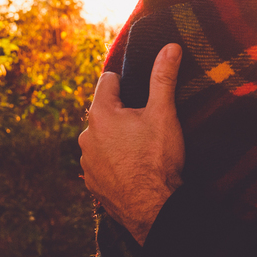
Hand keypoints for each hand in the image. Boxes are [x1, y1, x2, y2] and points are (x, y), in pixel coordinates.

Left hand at [79, 43, 185, 244]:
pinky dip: (116, 161)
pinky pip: (103, 162)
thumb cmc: (157, 159)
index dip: (128, 82)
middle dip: (124, 112)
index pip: (108, 80)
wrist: (154, 210)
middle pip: (106, 110)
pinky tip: (135, 167)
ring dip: (118, 138)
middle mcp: (86, 136)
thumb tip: (170, 46)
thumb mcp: (163, 113)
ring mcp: (87, 162)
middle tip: (149, 123)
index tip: (144, 93)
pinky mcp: (93, 183)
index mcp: (100, 114)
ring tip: (143, 148)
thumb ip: (163, 77)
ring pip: (103, 137)